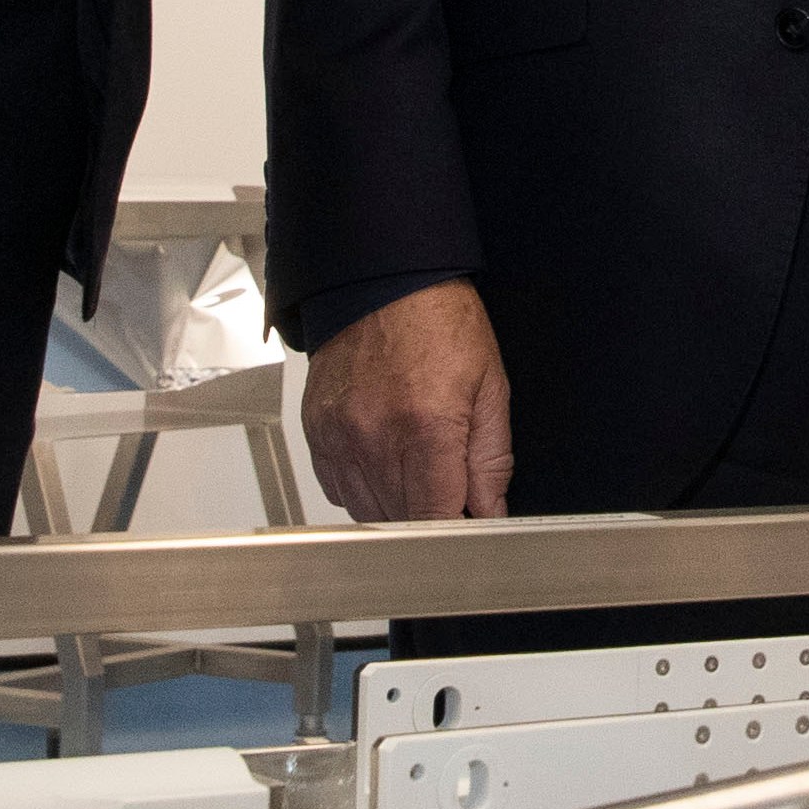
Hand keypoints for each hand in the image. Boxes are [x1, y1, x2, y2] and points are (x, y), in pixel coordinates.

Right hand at [301, 281, 514, 521]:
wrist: (382, 279)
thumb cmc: (439, 321)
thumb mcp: (490, 384)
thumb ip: (492, 458)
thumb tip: (492, 510)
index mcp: (426, 427)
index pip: (435, 518)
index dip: (456, 530)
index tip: (467, 523)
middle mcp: (375, 437)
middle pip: (401, 520)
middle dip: (430, 514)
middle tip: (448, 486)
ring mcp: (340, 436)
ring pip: (367, 512)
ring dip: (396, 505)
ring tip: (415, 466)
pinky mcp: (317, 431)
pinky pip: (336, 488)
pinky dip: (362, 487)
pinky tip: (382, 459)